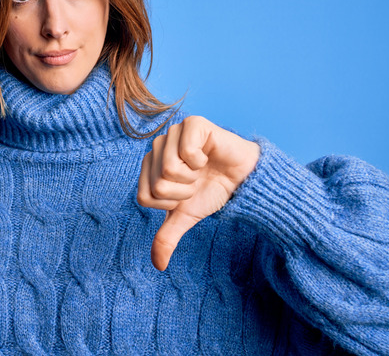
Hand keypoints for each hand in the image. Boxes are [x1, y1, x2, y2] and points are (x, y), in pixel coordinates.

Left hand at [137, 116, 259, 270]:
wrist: (243, 179)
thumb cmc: (212, 190)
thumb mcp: (187, 216)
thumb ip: (167, 237)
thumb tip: (158, 265)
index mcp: (149, 166)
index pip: (145, 197)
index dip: (170, 203)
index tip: (186, 194)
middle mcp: (157, 146)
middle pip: (158, 185)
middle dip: (183, 191)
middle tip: (197, 181)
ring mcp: (173, 132)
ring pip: (169, 169)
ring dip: (192, 177)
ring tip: (202, 169)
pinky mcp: (192, 124)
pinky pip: (186, 152)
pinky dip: (201, 161)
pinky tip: (208, 156)